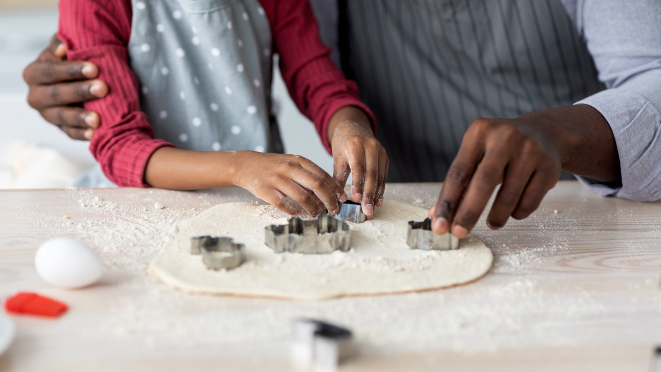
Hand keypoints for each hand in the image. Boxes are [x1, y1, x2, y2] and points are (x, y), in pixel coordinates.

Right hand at [23, 34, 107, 139]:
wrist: (80, 80)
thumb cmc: (74, 61)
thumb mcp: (67, 49)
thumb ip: (63, 43)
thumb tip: (63, 47)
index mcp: (34, 73)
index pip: (50, 72)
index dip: (71, 70)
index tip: (94, 69)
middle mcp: (36, 96)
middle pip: (56, 95)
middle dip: (80, 92)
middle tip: (103, 89)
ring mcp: (48, 114)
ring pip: (61, 117)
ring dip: (80, 117)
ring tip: (98, 119)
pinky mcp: (61, 128)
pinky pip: (70, 133)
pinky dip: (81, 134)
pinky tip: (94, 133)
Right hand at [234, 152, 346, 216]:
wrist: (246, 165)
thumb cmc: (273, 166)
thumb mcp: (292, 163)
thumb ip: (307, 175)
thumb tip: (327, 192)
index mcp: (298, 161)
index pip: (323, 175)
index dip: (335, 188)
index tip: (341, 198)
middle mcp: (289, 169)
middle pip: (317, 185)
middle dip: (329, 200)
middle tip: (334, 210)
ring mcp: (277, 180)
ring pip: (303, 197)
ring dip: (314, 208)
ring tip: (318, 214)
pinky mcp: (266, 191)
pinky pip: (285, 204)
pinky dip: (295, 211)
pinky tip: (301, 214)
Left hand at [328, 107, 387, 217]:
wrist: (354, 128)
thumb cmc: (343, 144)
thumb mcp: (338, 158)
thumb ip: (338, 177)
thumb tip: (336, 198)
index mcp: (355, 145)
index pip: (359, 167)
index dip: (358, 184)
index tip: (356, 199)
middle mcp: (370, 147)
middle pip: (372, 174)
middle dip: (369, 194)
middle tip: (366, 209)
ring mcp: (380, 151)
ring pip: (379, 176)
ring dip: (376, 194)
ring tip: (372, 208)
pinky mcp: (385, 157)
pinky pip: (383, 175)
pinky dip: (381, 189)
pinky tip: (378, 200)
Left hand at [430, 117, 561, 237]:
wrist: (543, 133)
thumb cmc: (500, 149)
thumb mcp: (477, 156)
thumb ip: (459, 184)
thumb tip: (437, 215)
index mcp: (479, 132)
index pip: (458, 173)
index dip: (447, 202)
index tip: (439, 225)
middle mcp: (505, 137)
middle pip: (483, 183)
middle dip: (468, 213)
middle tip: (459, 233)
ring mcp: (530, 150)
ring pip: (508, 197)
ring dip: (496, 217)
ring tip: (493, 223)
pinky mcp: (549, 167)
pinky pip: (529, 202)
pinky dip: (517, 213)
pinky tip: (513, 210)